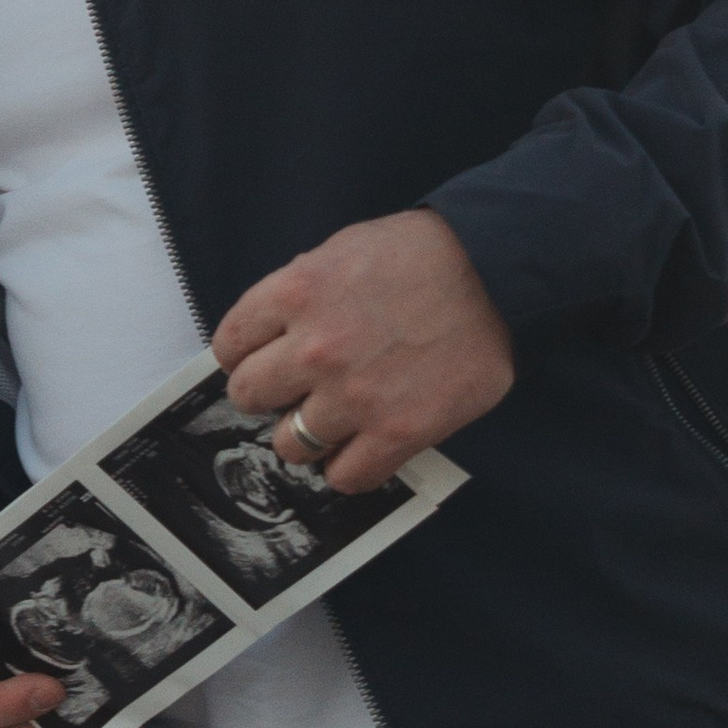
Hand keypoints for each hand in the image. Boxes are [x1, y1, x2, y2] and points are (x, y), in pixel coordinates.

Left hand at [213, 208, 513, 493]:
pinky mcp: (397, 432)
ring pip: (289, 444)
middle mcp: (314, 349)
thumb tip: (272, 332)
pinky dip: (348, 467)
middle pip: (249, 396)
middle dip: (269, 394)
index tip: (263, 359)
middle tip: (297, 390)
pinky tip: (364, 446)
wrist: (498, 271)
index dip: (245, 356)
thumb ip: (300, 292)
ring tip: (335, 421)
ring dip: (307, 436)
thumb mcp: (342, 250)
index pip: (230, 345)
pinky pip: (345, 476)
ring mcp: (353, 396)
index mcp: (295, 294)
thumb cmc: (423, 254)